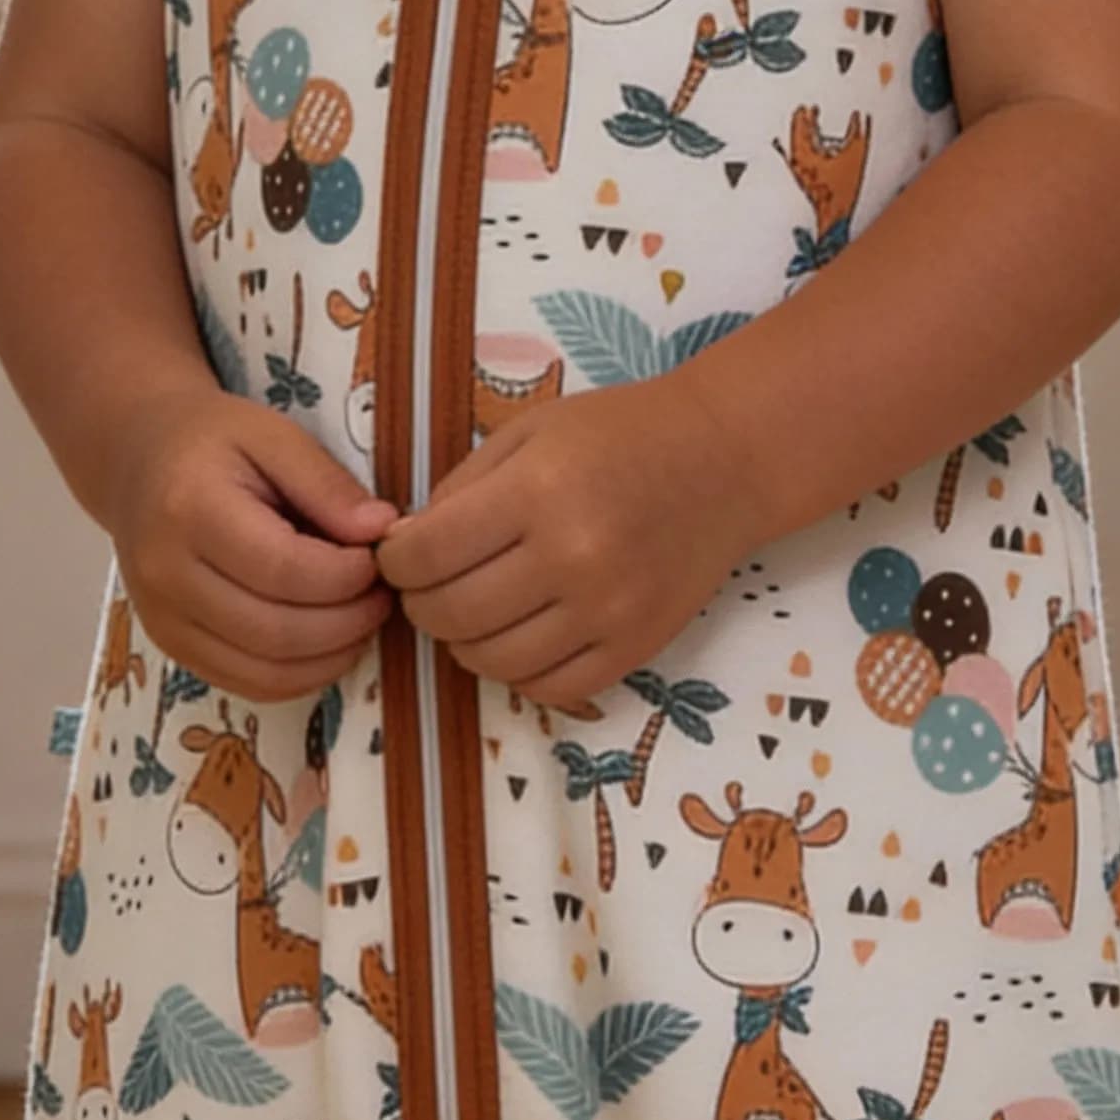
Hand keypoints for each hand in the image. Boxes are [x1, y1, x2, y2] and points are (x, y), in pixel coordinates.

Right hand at [107, 388, 396, 701]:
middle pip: (276, 631)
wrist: (137, 462)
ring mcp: (163, 619)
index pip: (284, 570)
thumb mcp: (272, 436)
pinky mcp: (171, 646)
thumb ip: (327, 484)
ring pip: (264, 672)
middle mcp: (166, 574)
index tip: (379, 559)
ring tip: (361, 619)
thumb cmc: (209, 442)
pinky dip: (300, 676)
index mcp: (190, 509)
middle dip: (348, 622)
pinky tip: (327, 644)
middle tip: (382, 595)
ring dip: (330, 657)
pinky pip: (247, 684)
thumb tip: (380, 532)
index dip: (347, 577)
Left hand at [373, 376, 756, 717]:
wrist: (725, 460)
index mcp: (536, 491)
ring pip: (492, 662)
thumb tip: (404, 550)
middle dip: (421, 604)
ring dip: (464, 642)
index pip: (425, 556)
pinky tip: (520, 635)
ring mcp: (607, 611)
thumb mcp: (529, 432)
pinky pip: (547, 687)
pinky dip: (517, 671)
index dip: (395, 563)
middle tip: (430, 586)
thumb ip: (461, 489)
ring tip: (475, 611)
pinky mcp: (636, 647)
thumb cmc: (619, 434)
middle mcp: (571, 557)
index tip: (400, 556)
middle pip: (451, 615)